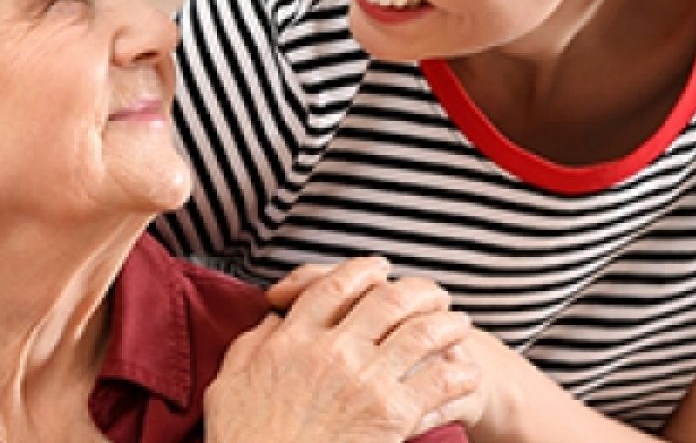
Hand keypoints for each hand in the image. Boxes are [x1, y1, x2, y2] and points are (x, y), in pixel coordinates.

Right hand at [205, 257, 480, 442]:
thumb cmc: (245, 441)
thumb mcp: (228, 385)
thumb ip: (251, 345)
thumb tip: (272, 319)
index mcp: (292, 340)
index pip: (334, 285)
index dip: (363, 270)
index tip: (379, 269)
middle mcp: (332, 350)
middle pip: (387, 300)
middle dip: (417, 291)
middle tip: (433, 294)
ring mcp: (365, 380)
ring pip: (421, 331)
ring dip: (447, 323)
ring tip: (459, 324)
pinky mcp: (392, 413)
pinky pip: (439, 380)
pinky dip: (458, 372)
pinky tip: (466, 372)